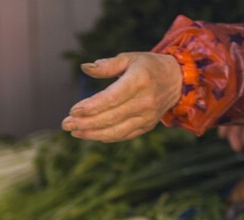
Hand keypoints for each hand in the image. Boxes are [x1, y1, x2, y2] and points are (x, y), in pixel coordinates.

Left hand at [61, 53, 182, 142]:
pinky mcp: (147, 126)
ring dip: (92, 134)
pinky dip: (105, 137)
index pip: (111, 98)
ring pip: (115, 131)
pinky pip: (123, 135)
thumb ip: (107, 65)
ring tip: (74, 132)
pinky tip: (90, 134)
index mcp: (139, 81)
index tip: (74, 110)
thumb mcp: (130, 58)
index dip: (91, 107)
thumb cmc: (148, 66)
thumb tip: (85, 68)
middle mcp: (144, 101)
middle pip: (110, 117)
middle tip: (66, 124)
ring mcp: (147, 116)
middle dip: (85, 123)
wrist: (177, 79)